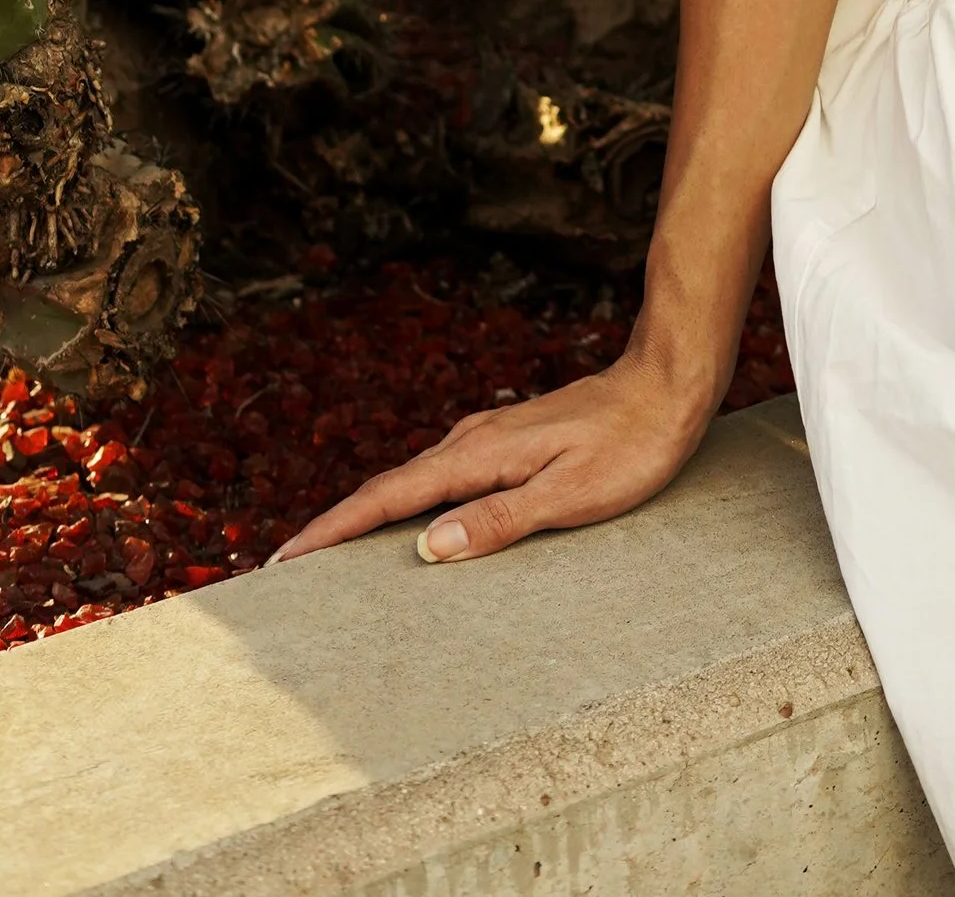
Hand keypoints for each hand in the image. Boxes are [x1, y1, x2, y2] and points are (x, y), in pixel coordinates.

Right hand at [270, 349, 718, 566]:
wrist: (669, 383)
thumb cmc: (630, 444)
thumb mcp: (571, 493)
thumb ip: (500, 520)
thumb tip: (427, 547)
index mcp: (479, 455)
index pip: (389, 499)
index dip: (335, 530)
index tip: (285, 561)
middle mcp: (474, 441)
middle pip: (389, 489)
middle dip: (336, 528)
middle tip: (287, 571)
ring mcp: (489, 439)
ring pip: (414, 482)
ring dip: (370, 517)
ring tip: (333, 558)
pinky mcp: (508, 443)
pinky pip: (442, 478)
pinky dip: (410, 503)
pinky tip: (413, 525)